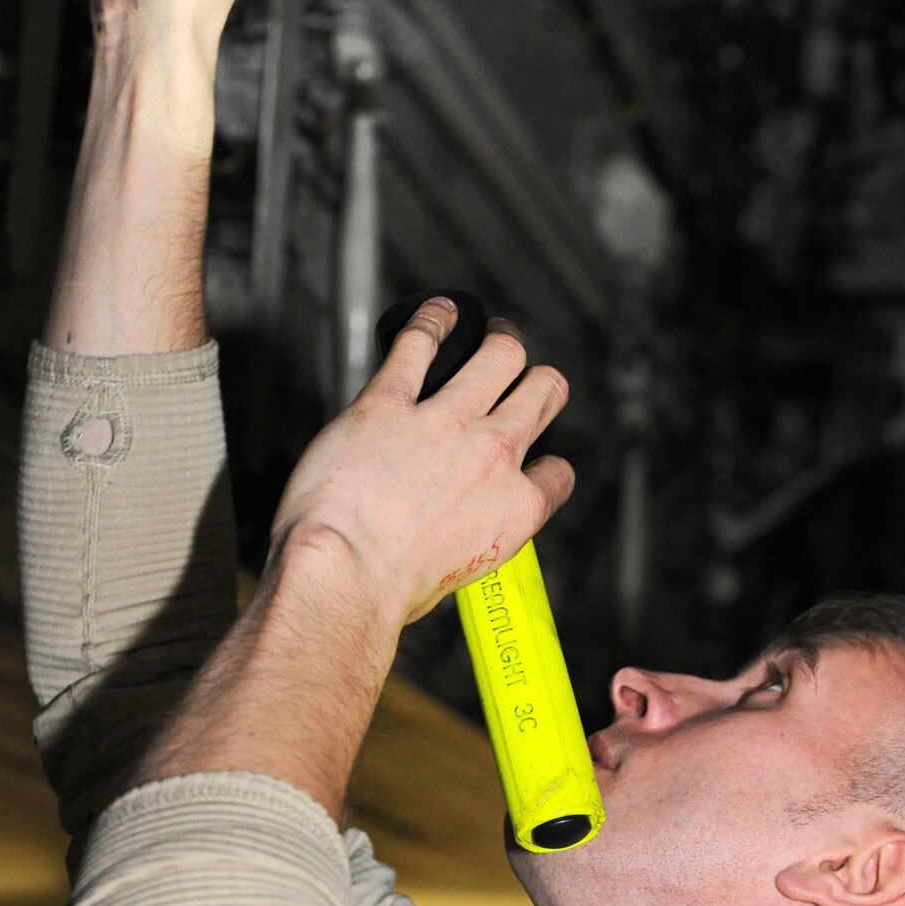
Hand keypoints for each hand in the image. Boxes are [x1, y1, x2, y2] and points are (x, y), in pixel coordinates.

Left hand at [268, 298, 574, 624]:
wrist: (347, 575)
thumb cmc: (389, 591)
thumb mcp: (457, 576)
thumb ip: (467, 538)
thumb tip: (449, 532)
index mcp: (515, 508)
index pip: (557, 472)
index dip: (547, 465)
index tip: (530, 462)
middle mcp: (493, 456)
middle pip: (541, 392)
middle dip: (535, 379)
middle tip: (520, 371)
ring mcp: (445, 422)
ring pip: (500, 355)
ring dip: (499, 340)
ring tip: (491, 332)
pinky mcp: (390, 401)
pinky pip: (420, 343)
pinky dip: (434, 320)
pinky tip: (437, 314)